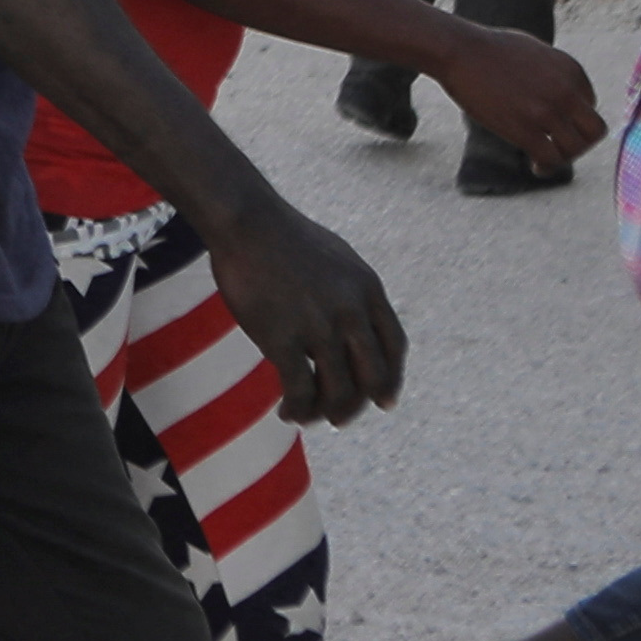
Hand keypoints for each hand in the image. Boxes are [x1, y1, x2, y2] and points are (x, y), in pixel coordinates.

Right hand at [192, 192, 407, 424]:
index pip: (394, 347)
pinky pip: (301, 391)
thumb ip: (353, 293)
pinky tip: (286, 412)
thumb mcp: (338, 259)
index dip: (392, 379)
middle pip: (373, 378)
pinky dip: (298, 410)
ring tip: (305, 417)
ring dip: (325, 414)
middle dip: (359, 405)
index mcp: (368, 290)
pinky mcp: (283, 338)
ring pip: (339, 392)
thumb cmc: (284, 238)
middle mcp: (351, 311)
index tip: (383, 401)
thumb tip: (355, 326)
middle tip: (341, 418)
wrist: (246, 222)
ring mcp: (319, 326)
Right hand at [439, 28, 602, 173]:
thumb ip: (554, 73)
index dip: (573, 117)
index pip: (590, 104)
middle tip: (560, 146)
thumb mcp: (536, 52)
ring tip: (544, 158)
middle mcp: (566, 91)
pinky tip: (535, 166)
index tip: (555, 123)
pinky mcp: (525, 130)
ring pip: (575, 148)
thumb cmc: (490, 49)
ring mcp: (547, 111)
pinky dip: (546, 167)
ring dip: (563, 157)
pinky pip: (551, 159)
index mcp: (571, 70)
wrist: (461, 51)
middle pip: (595, 130)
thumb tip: (559, 93)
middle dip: (581, 142)